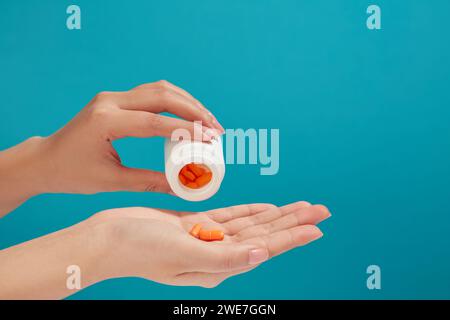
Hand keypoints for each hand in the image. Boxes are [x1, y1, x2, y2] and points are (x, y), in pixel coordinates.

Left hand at [0, 81, 223, 214]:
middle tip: (215, 129)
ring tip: (208, 121)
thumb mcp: (111, 181)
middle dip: (194, 111)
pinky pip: (151, 93)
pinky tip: (188, 113)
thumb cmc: (71, 172)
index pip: (154, 121)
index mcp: (105, 121)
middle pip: (162, 95)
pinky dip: (174, 101)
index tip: (210, 139)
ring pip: (159, 89)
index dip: (186, 129)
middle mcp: (109, 102)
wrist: (46, 159)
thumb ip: (148, 182)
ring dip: (187, 102)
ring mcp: (112, 97)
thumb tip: (182, 187)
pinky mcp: (116, 99)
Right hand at [0, 201, 329, 297]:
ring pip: (251, 224)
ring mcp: (207, 238)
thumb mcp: (183, 255)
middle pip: (265, 234)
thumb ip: (225, 258)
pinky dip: (250, 211)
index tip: (317, 226)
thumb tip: (263, 254)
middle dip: (293, 222)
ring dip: (277, 214)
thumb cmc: (139, 249)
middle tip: (321, 210)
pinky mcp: (195, 223)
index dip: (292, 236)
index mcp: (218, 266)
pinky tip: (266, 208)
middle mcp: (217, 254)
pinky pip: (230, 216)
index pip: (265, 248)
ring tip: (302, 207)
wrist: (108, 238)